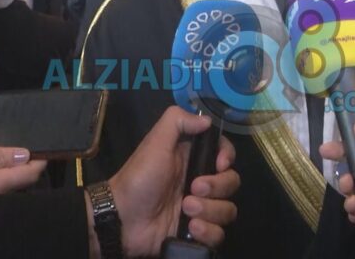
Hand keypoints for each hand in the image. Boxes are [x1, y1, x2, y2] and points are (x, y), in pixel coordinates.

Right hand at [0, 143, 45, 205]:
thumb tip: (25, 154)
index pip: (29, 175)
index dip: (40, 160)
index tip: (46, 144)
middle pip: (24, 182)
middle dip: (33, 164)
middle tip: (35, 143)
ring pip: (14, 185)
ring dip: (21, 170)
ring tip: (22, 150)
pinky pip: (3, 187)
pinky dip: (9, 175)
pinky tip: (5, 163)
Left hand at [106, 106, 238, 256]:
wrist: (123, 218)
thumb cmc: (140, 178)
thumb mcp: (155, 142)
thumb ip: (177, 121)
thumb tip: (208, 120)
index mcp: (192, 159)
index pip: (225, 154)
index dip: (227, 157)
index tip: (219, 164)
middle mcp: (201, 183)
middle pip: (231, 182)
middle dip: (216, 187)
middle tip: (193, 189)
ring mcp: (201, 209)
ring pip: (228, 210)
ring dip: (210, 210)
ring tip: (186, 211)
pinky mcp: (197, 232)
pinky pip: (218, 234)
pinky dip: (208, 232)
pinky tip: (191, 228)